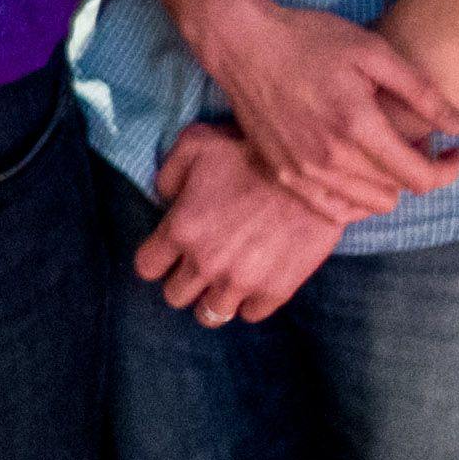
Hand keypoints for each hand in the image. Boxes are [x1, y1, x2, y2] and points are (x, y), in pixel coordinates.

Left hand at [132, 122, 350, 326]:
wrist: (311, 172)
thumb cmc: (252, 152)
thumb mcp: (196, 144)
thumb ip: (170, 172)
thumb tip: (165, 196)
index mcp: (181, 229)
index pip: (146, 267)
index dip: (156, 259)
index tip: (169, 252)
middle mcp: (205, 263)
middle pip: (175, 296)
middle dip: (182, 281)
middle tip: (199, 266)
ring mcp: (241, 281)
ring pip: (210, 314)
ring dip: (213, 299)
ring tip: (225, 281)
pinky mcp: (275, 291)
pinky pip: (251, 314)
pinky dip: (250, 302)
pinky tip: (255, 282)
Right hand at [198, 0, 458, 226]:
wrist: (242, 43)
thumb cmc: (309, 40)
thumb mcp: (373, 51)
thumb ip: (422, 93)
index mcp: (358, 126)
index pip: (420, 178)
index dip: (449, 170)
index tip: (456, 150)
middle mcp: (331, 158)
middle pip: (397, 193)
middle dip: (418, 171)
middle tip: (415, 140)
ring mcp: (303, 171)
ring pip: (367, 206)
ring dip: (387, 186)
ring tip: (384, 153)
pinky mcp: (283, 174)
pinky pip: (332, 209)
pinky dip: (354, 199)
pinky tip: (357, 172)